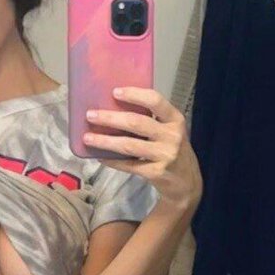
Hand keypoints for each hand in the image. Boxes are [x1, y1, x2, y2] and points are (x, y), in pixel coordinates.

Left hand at [84, 88, 201, 217]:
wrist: (187, 183)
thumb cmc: (172, 150)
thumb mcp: (170, 130)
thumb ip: (152, 119)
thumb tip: (114, 107)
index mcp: (175, 119)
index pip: (155, 101)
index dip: (134, 95)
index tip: (114, 92)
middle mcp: (172, 136)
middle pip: (136, 123)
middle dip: (110, 118)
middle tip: (90, 115)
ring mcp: (165, 155)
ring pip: (129, 145)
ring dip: (105, 141)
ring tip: (87, 137)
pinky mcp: (156, 173)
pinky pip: (129, 165)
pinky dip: (112, 160)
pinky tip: (99, 156)